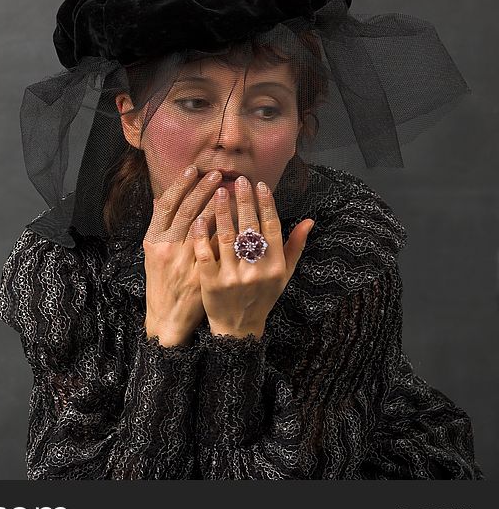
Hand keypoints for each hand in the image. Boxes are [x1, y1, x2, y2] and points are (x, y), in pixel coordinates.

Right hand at [143, 165, 223, 346]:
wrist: (167, 317)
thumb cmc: (161, 282)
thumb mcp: (152, 253)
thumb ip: (158, 226)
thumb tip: (161, 198)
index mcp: (154, 241)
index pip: (166, 205)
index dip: (179, 185)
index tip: (192, 170)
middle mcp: (168, 249)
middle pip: (187, 211)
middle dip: (202, 189)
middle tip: (217, 174)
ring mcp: (186, 262)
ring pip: (205, 226)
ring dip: (218, 205)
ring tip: (230, 188)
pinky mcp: (203, 273)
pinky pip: (218, 246)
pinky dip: (227, 230)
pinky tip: (237, 217)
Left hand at [191, 175, 314, 339]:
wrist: (239, 328)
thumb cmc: (263, 296)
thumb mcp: (283, 275)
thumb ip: (295, 246)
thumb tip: (309, 220)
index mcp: (275, 265)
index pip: (272, 227)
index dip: (266, 204)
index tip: (260, 185)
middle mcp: (256, 270)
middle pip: (249, 227)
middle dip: (244, 201)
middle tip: (238, 181)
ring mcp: (233, 277)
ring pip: (226, 236)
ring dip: (222, 211)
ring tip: (219, 192)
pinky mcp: (211, 283)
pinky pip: (205, 253)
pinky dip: (202, 235)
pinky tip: (199, 218)